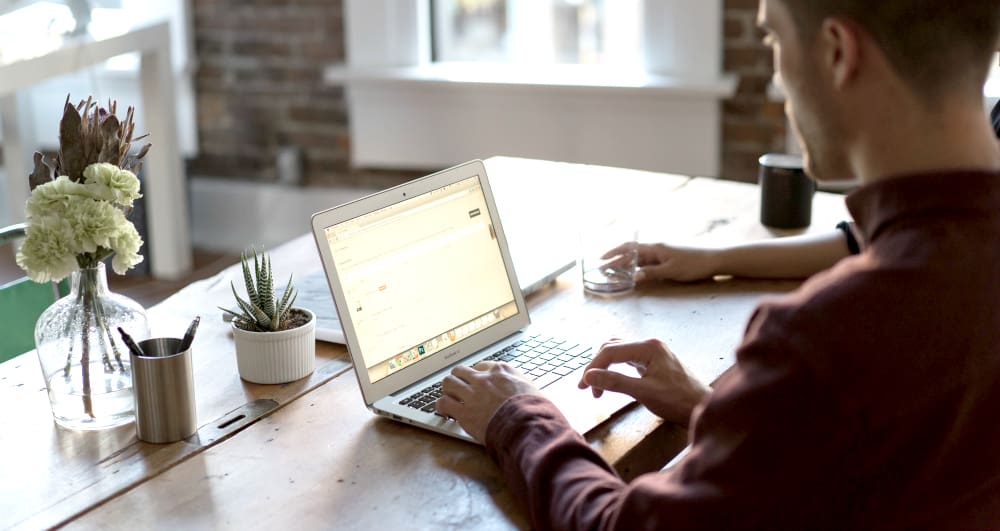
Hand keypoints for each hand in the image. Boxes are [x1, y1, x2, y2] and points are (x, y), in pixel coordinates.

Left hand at [437, 361, 542, 442]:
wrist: (527, 424)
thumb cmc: (534, 409)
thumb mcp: (532, 389)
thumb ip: (521, 386)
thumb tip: (523, 391)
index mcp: (501, 371)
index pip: (481, 366)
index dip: (477, 374)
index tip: (476, 381)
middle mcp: (483, 379)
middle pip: (461, 371)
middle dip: (459, 379)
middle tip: (459, 388)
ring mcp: (472, 394)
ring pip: (448, 383)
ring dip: (448, 390)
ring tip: (449, 397)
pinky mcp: (464, 412)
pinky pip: (444, 403)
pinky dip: (442, 406)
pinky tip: (444, 411)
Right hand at [578, 338, 708, 426]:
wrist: (703, 408)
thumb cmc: (678, 401)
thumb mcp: (644, 392)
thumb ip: (615, 382)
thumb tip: (589, 377)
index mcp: (648, 347)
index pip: (610, 351)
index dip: (593, 368)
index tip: (583, 387)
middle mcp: (650, 344)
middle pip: (612, 347)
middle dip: (597, 366)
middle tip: (588, 388)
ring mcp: (653, 352)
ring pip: (619, 352)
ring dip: (605, 366)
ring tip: (597, 386)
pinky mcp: (654, 361)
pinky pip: (628, 359)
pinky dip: (616, 368)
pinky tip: (612, 381)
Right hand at [603, 243, 717, 282]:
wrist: (713, 260)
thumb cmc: (693, 264)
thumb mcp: (671, 271)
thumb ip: (651, 273)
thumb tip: (633, 277)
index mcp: (655, 248)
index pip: (629, 249)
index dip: (614, 254)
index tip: (601, 261)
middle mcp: (656, 249)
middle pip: (631, 252)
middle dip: (616, 258)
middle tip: (602, 266)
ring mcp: (662, 254)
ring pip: (638, 257)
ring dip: (625, 263)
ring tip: (614, 270)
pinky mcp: (667, 259)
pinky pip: (647, 262)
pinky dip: (637, 266)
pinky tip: (634, 272)